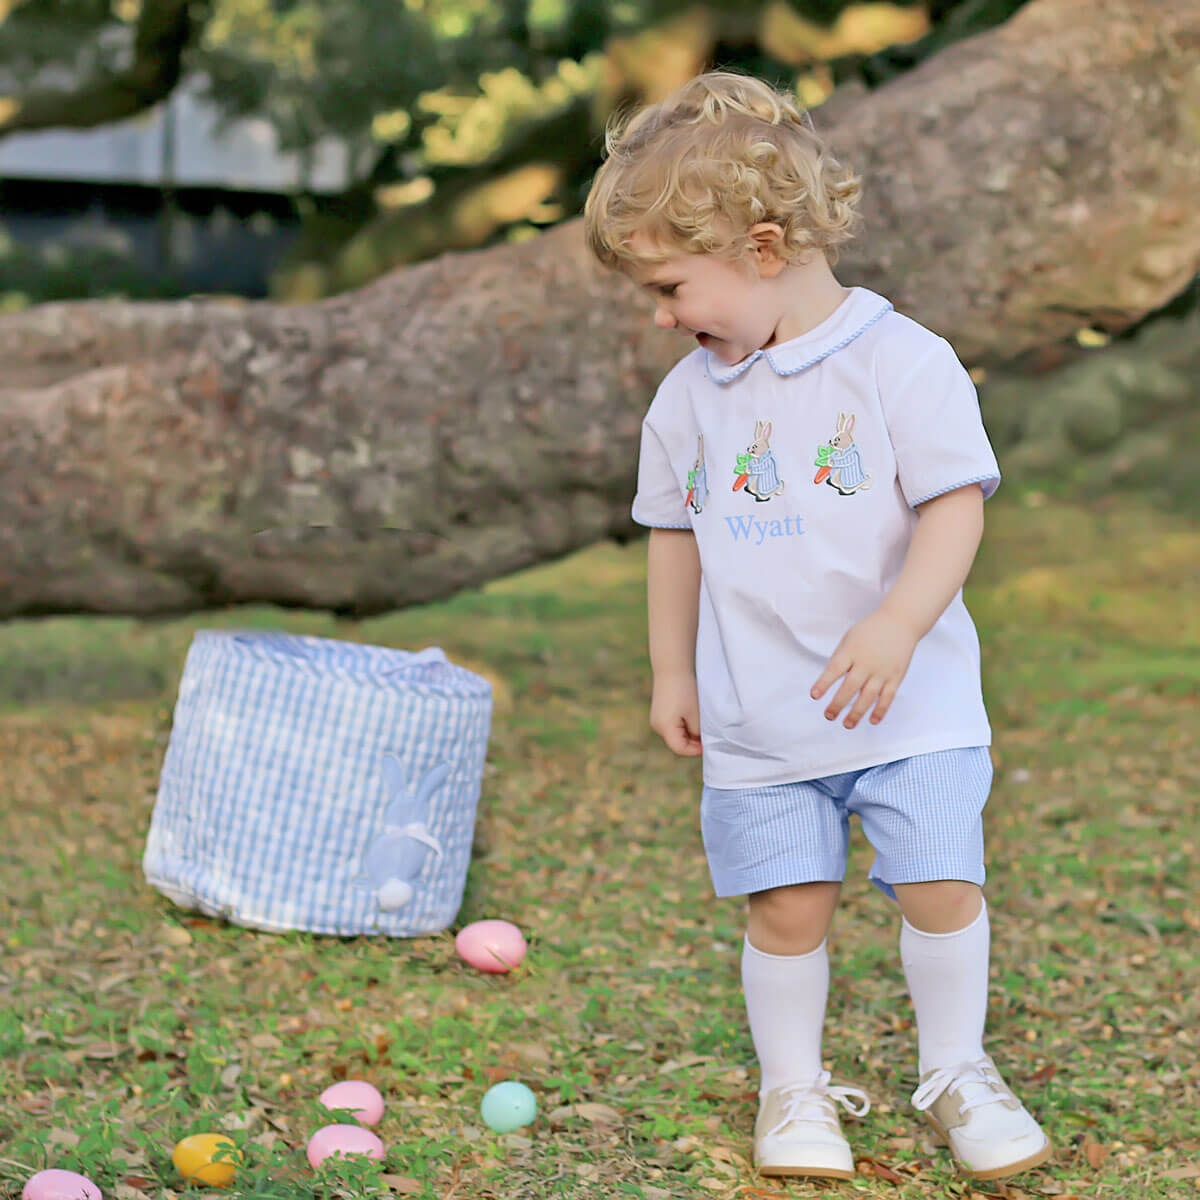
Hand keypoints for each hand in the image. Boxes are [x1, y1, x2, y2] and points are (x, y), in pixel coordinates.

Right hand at [650, 671, 702, 756]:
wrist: (672, 668)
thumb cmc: (685, 691)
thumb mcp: (696, 715)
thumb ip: (697, 733)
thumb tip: (698, 741)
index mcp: (665, 728)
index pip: (680, 749)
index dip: (694, 750)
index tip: (707, 745)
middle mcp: (657, 726)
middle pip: (677, 743)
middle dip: (692, 742)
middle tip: (706, 734)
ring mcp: (656, 719)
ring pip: (675, 735)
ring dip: (688, 733)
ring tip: (699, 722)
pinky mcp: (658, 713)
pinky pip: (671, 726)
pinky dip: (682, 725)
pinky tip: (691, 715)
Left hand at [810, 609, 917, 728]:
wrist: (900, 622)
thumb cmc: (870, 631)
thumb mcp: (849, 638)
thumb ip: (841, 659)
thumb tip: (830, 681)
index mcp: (851, 651)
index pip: (834, 670)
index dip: (823, 683)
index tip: (814, 696)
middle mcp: (866, 663)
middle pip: (850, 687)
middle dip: (837, 704)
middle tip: (828, 716)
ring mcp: (882, 671)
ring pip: (868, 697)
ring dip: (857, 713)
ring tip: (847, 725)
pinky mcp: (896, 677)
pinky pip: (887, 697)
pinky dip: (880, 710)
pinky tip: (872, 721)